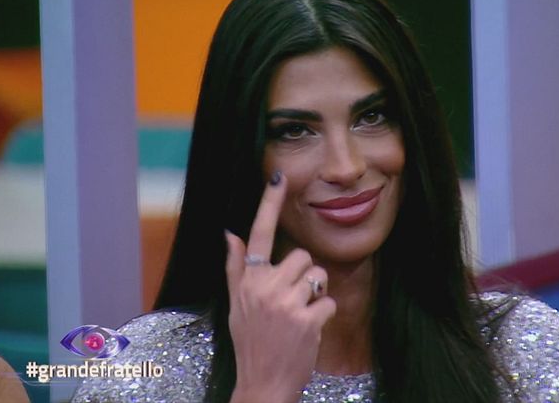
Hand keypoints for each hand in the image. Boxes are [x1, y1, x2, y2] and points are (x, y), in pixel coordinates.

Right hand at [226, 172, 336, 402]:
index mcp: (248, 281)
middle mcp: (265, 288)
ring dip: (316, 294)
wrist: (262, 383)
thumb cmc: (250, 341)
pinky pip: (329, 301)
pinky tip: (309, 330)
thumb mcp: (236, 305)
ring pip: (320, 276)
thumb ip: (236, 268)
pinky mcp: (307, 321)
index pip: (259, 234)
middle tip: (292, 300)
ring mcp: (286, 304)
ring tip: (300, 314)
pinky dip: (324, 315)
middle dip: (305, 276)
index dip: (269, 203)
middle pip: (303, 257)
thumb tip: (229, 233)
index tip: (279, 176)